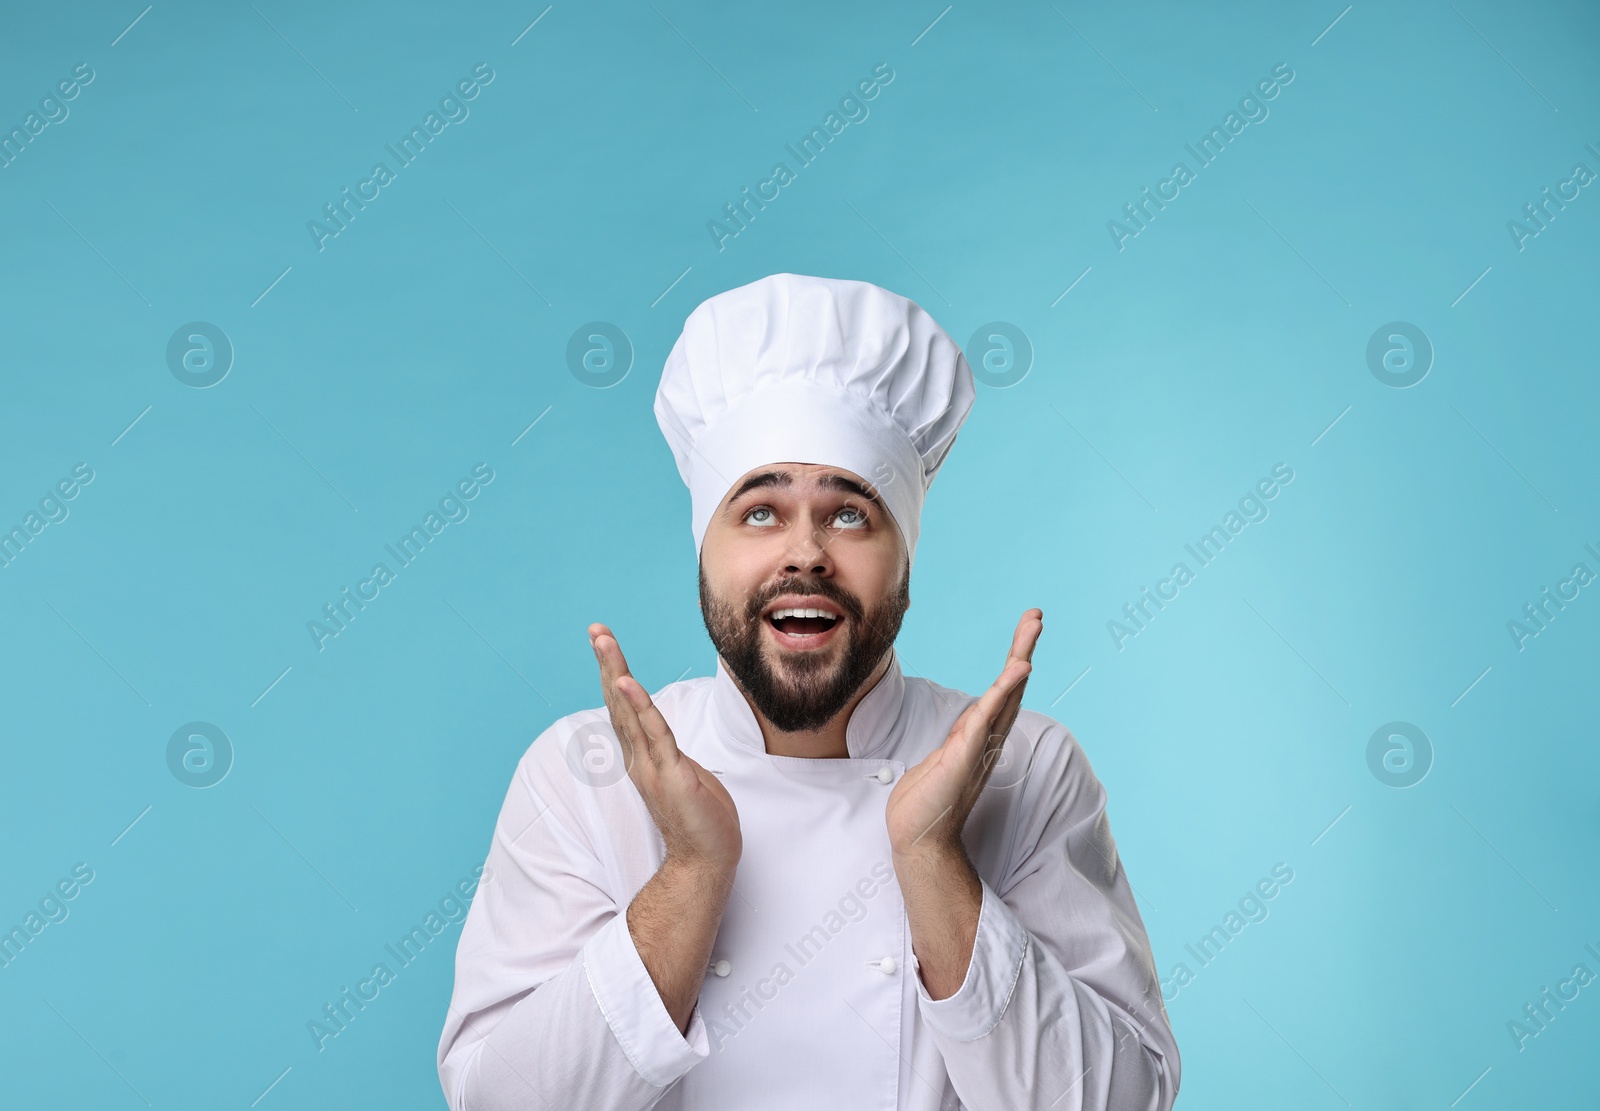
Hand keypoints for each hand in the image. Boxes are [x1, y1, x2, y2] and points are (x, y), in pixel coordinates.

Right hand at [589, 623, 741, 874]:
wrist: (707, 861)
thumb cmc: (702, 820)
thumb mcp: (685, 776)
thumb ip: (670, 755)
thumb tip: (665, 740)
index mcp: (644, 758)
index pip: (624, 709)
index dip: (613, 675)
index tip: (604, 645)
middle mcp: (641, 759)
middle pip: (619, 702)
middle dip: (608, 663)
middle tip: (595, 630)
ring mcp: (654, 766)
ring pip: (631, 711)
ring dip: (616, 673)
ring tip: (604, 643)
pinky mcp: (673, 774)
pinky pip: (654, 734)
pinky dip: (639, 706)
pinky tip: (626, 683)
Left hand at [885, 609, 1042, 860]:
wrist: (918, 842)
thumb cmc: (924, 806)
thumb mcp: (939, 764)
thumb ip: (954, 746)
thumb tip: (959, 737)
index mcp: (978, 740)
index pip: (1001, 694)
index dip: (1013, 664)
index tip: (1024, 635)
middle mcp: (986, 741)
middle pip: (1011, 687)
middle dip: (1023, 649)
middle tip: (1036, 616)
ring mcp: (978, 747)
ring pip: (1004, 696)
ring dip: (1018, 660)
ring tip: (1031, 630)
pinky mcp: (965, 755)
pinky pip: (988, 717)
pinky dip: (1003, 692)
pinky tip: (1018, 670)